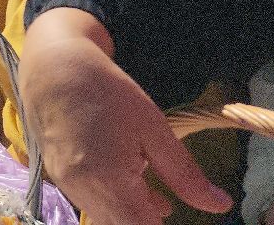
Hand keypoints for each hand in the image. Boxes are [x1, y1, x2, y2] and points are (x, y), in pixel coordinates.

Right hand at [21, 8, 230, 223]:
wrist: (54, 65)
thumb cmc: (108, 91)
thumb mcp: (155, 129)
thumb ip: (185, 175)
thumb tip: (219, 205)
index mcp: (109, 180)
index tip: (176, 209)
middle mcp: (82, 189)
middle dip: (147, 219)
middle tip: (168, 200)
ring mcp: (65, 184)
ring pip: (105, 216)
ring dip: (129, 211)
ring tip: (153, 190)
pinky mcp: (57, 175)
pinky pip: (89, 201)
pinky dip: (111, 199)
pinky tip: (128, 178)